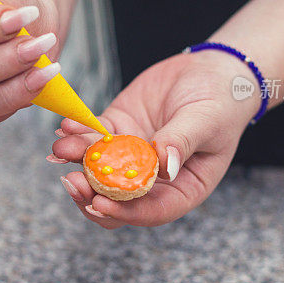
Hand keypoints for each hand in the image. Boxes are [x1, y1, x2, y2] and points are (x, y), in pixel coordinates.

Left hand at [50, 50, 260, 227]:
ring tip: (62, 147)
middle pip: (116, 199)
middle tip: (72, 179)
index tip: (100, 203)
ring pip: (98, 169)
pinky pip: (93, 137)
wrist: (212, 70)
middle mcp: (153, 178)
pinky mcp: (118, 129)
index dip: (124, 212)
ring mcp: (132, 155)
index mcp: (182, 188)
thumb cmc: (222, 101)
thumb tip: (164, 166)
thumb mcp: (207, 121)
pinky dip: (77, 133)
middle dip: (90, 193)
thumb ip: (182, 142)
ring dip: (77, 161)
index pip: (151, 211)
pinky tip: (67, 125)